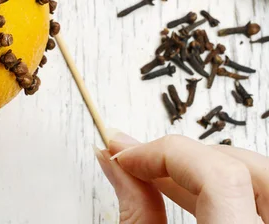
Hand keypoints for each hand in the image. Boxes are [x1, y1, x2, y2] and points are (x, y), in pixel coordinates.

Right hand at [95, 131, 267, 223]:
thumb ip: (137, 213)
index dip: (165, 154)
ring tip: (162, 180)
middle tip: (142, 163)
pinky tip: (192, 195)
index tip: (126, 158)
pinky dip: (226, 188)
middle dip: (186, 156)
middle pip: (244, 167)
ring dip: (205, 169)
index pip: (217, 177)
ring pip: (258, 177)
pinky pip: (262, 199)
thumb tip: (114, 163)